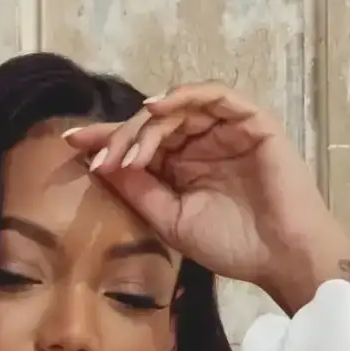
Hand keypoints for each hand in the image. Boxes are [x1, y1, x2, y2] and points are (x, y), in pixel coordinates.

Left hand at [63, 85, 349, 313]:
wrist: (279, 255)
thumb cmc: (231, 243)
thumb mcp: (169, 218)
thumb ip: (138, 190)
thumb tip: (99, 166)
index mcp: (183, 164)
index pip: (139, 142)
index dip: (105, 139)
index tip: (70, 142)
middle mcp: (202, 141)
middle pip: (153, 122)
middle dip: (121, 136)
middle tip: (100, 158)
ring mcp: (227, 128)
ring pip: (178, 107)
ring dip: (147, 126)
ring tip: (129, 153)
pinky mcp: (251, 120)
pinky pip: (214, 95)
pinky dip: (184, 96)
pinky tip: (157, 107)